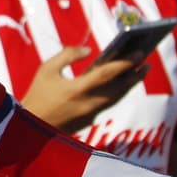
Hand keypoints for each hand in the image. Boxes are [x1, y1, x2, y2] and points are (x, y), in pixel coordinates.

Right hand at [20, 45, 144, 132]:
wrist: (29, 126)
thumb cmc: (37, 94)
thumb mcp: (46, 69)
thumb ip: (67, 55)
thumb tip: (89, 50)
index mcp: (77, 89)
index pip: (108, 73)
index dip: (126, 62)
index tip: (140, 52)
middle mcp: (88, 104)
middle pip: (120, 88)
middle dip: (135, 75)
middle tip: (146, 62)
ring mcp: (90, 115)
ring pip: (116, 98)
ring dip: (129, 84)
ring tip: (138, 71)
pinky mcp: (89, 121)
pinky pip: (107, 104)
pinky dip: (116, 92)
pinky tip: (119, 83)